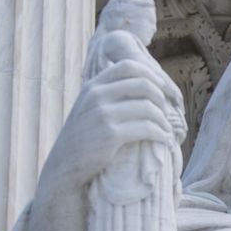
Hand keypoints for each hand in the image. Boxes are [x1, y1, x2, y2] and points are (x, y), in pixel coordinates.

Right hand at [39, 58, 178, 194]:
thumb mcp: (87, 106)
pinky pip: (146, 128)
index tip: (160, 87)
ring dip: (163, 119)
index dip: (150, 74)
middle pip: (143, 85)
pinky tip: (163, 138)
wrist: (65, 164)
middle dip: (160, 97)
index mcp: (93, 86)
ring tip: (166, 128)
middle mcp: (97, 96)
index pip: (128, 66)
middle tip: (165, 110)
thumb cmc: (82, 136)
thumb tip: (140, 82)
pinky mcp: (111, 135)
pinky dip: (160, 133)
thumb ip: (106, 92)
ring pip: (147, 107)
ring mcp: (103, 115)